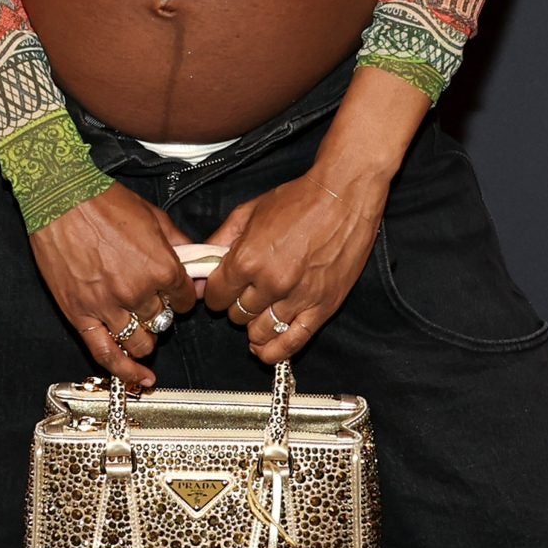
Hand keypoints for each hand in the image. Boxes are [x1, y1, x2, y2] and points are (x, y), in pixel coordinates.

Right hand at [30, 186, 198, 391]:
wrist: (60, 198)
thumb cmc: (103, 201)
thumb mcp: (153, 215)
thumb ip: (178, 242)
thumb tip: (195, 258)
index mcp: (161, 267)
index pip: (184, 300)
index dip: (182, 297)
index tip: (177, 294)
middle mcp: (137, 292)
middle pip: (163, 323)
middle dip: (161, 315)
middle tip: (153, 305)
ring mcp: (108, 306)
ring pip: (139, 343)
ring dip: (145, 341)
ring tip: (143, 333)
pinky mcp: (80, 314)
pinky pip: (105, 353)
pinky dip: (123, 370)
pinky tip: (137, 378)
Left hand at [206, 64, 426, 362]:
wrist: (343, 195)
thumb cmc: (299, 199)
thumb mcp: (249, 211)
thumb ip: (222, 239)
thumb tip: (204, 262)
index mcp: (248, 258)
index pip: (217, 296)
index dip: (216, 293)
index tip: (222, 288)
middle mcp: (271, 283)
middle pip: (238, 315)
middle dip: (237, 304)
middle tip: (248, 291)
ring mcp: (298, 298)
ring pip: (261, 332)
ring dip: (255, 326)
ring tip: (259, 314)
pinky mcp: (322, 307)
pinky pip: (293, 341)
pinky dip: (276, 352)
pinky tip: (266, 350)